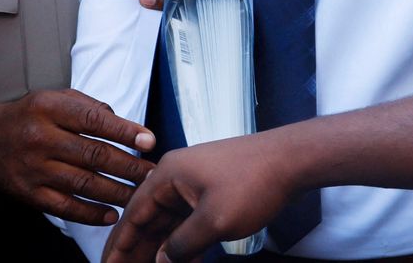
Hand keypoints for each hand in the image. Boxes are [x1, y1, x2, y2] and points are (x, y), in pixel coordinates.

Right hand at [0, 89, 156, 225]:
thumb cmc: (30, 115)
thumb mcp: (55, 98)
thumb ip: (90, 107)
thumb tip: (127, 128)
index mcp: (49, 108)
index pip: (94, 120)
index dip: (125, 131)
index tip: (149, 140)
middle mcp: (40, 137)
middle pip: (93, 155)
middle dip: (129, 166)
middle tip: (152, 173)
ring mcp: (33, 168)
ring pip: (84, 183)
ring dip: (117, 191)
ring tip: (139, 193)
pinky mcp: (28, 194)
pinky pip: (65, 207)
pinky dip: (91, 213)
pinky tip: (112, 213)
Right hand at [102, 134, 298, 262]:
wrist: (293, 160)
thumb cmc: (254, 181)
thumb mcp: (214, 221)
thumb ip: (182, 245)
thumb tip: (161, 260)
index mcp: (168, 176)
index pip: (133, 215)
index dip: (119, 244)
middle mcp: (176, 177)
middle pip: (147, 219)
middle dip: (136, 249)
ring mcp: (195, 184)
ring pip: (168, 222)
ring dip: (159, 249)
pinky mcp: (213, 192)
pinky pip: (188, 221)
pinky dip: (182, 243)